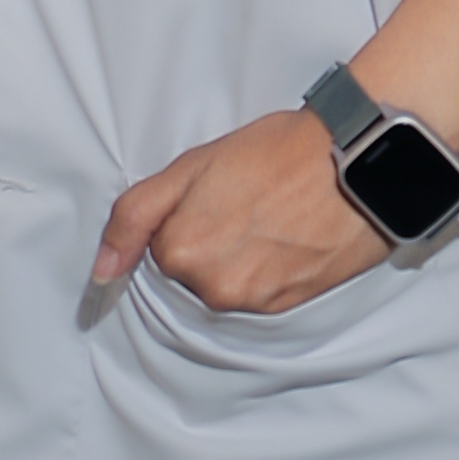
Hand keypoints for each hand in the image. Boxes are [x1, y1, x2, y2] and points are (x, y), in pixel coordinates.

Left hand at [94, 111, 379, 314]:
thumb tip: (101, 272)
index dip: (185, 215)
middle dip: (209, 238)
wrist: (357, 163)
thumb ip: (134, 217)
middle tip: (246, 201)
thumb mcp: (191, 167)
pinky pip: (257, 292)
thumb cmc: (279, 153)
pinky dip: (266, 267)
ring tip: (270, 216)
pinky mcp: (287, 305)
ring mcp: (253, 301)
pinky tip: (287, 235)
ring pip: (224, 281)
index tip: (215, 194)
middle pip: (190, 269)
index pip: (158, 246)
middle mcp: (213, 289)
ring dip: (238, 256)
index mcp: (180, 253)